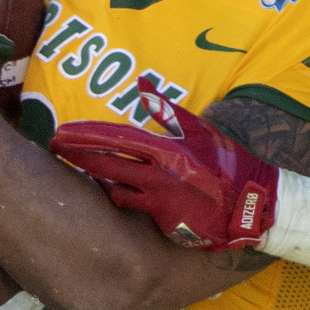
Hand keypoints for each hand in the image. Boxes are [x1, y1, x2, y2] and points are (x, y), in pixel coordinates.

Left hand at [51, 99, 279, 249]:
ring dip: (101, 181)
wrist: (253, 204)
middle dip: (78, 158)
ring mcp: (159, 203)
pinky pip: (136, 210)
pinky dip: (126, 200)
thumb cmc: (228, 162)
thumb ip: (167, 111)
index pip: (115, 140)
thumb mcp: (200, 130)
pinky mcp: (165, 223)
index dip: (85, 137)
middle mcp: (157, 177)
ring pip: (116, 192)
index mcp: (166, 150)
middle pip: (106, 166)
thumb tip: (141, 86)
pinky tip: (118, 194)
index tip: (61, 133)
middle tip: (57, 150)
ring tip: (85, 173)